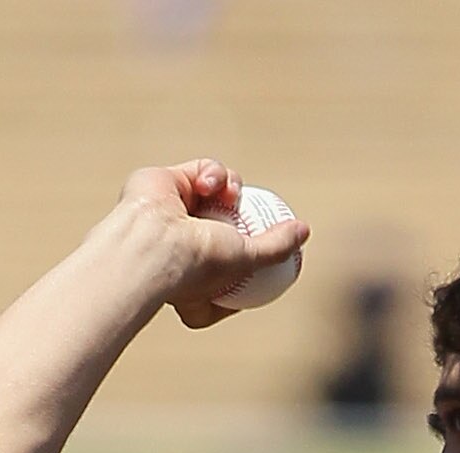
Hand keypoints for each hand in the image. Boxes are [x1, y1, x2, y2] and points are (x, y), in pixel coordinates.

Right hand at [114, 161, 307, 330]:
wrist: (154, 241)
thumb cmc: (197, 264)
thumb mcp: (247, 261)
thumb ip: (276, 248)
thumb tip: (304, 231)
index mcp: (196, 275)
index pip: (231, 262)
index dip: (251, 253)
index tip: (266, 251)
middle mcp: (183, 245)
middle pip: (227, 220)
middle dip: (242, 212)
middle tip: (254, 211)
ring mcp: (176, 212)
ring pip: (219, 191)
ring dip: (231, 186)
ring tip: (228, 195)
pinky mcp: (167, 182)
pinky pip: (202, 169)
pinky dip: (212, 172)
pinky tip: (208, 185)